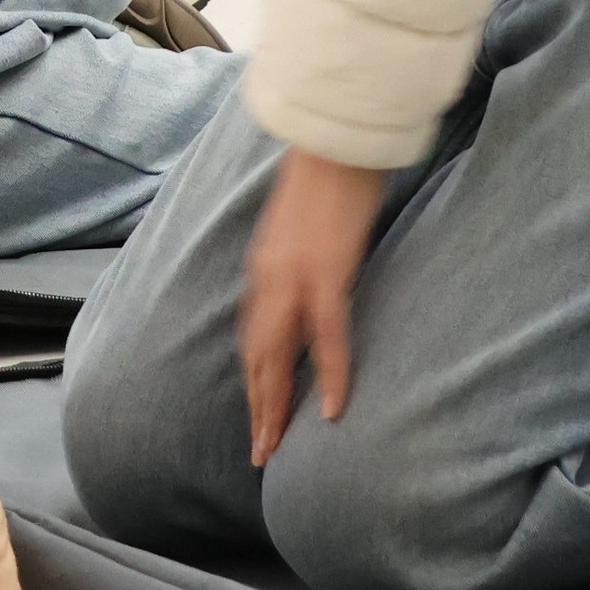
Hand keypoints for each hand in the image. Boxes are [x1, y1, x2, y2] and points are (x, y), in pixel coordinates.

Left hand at [237, 152, 388, 463]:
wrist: (336, 136)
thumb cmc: (327, 175)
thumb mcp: (300, 226)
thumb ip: (296, 260)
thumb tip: (305, 288)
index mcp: (263, 267)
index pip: (253, 336)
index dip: (255, 379)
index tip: (257, 415)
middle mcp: (268, 278)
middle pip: (256, 356)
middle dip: (258, 407)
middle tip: (260, 452)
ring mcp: (294, 277)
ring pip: (278, 355)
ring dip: (276, 403)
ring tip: (276, 445)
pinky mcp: (327, 271)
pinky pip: (327, 336)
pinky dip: (331, 374)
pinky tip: (333, 410)